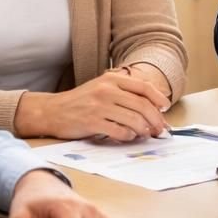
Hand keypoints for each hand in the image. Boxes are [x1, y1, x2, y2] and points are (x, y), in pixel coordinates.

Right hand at [14, 69, 171, 140]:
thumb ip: (123, 93)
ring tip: (146, 134)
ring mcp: (99, 106)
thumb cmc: (81, 101)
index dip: (158, 98)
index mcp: (112, 79)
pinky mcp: (92, 122)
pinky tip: (129, 137)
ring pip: (133, 119)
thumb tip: (151, 107)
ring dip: (144, 129)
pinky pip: (119, 131)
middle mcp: (107, 90)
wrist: (52, 111)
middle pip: (142, 105)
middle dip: (155, 119)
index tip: (165, 108)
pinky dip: (128, 136)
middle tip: (160, 129)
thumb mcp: (102, 88)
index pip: (143, 87)